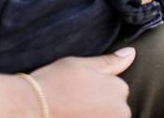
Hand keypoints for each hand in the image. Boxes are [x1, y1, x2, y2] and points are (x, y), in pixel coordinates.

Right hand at [0, 48, 134, 117]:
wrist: (31, 108)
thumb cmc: (54, 83)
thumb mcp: (82, 65)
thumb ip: (110, 61)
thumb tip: (132, 52)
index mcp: (119, 90)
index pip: (116, 88)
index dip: (96, 87)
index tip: (78, 89)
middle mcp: (120, 112)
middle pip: (115, 108)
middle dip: (99, 105)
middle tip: (74, 101)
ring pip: (107, 116)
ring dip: (94, 114)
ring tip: (72, 111)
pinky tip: (71, 115)